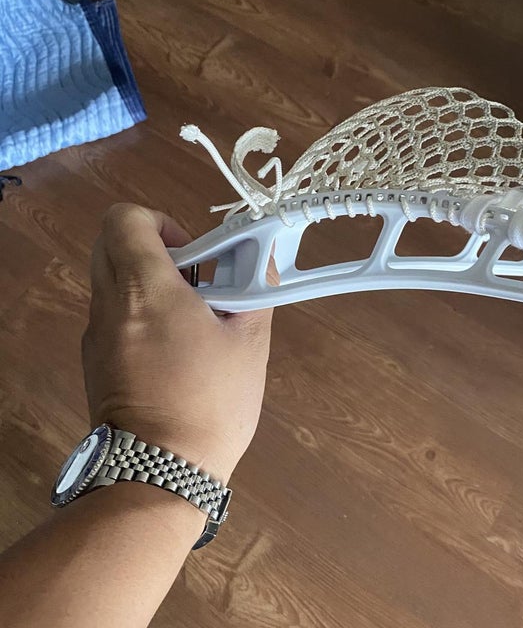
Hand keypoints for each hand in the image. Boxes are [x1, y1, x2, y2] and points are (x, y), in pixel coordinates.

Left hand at [81, 204, 275, 482]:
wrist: (157, 472)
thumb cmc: (211, 402)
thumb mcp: (250, 341)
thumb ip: (255, 287)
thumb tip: (259, 256)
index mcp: (144, 289)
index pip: (125, 218)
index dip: (162, 221)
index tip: (196, 252)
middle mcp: (109, 303)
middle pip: (111, 242)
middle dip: (152, 245)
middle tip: (194, 275)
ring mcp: (94, 333)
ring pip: (111, 278)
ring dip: (148, 279)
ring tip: (191, 315)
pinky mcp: (93, 359)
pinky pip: (112, 311)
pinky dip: (139, 310)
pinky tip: (175, 347)